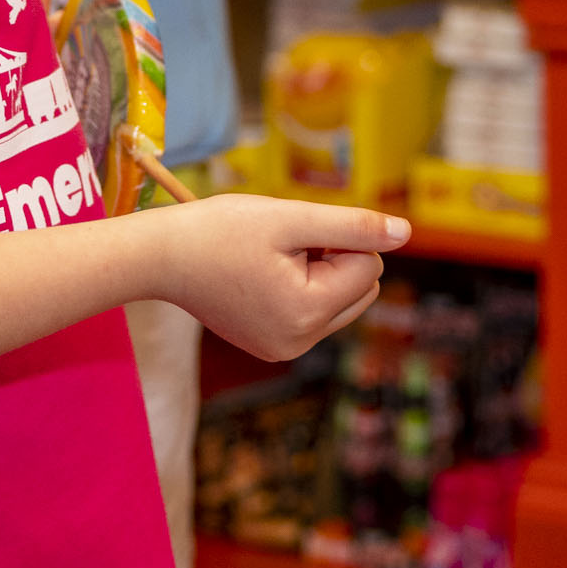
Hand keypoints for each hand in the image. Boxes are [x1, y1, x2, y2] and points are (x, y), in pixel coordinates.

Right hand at [147, 193, 409, 359]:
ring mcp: (284, 349)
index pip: (370, 267)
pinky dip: (302, 286)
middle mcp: (299, 343)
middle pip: (363, 287)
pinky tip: (262, 273)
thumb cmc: (220, 230)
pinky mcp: (271, 345)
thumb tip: (405, 233)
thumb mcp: (291, 218)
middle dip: (337, 257)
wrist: (160, 256)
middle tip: (287, 243)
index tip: (298, 229)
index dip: (342, 237)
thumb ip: (352, 225)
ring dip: (322, 270)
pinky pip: (315, 311)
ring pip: (342, 299)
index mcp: (307, 314)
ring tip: (273, 257)